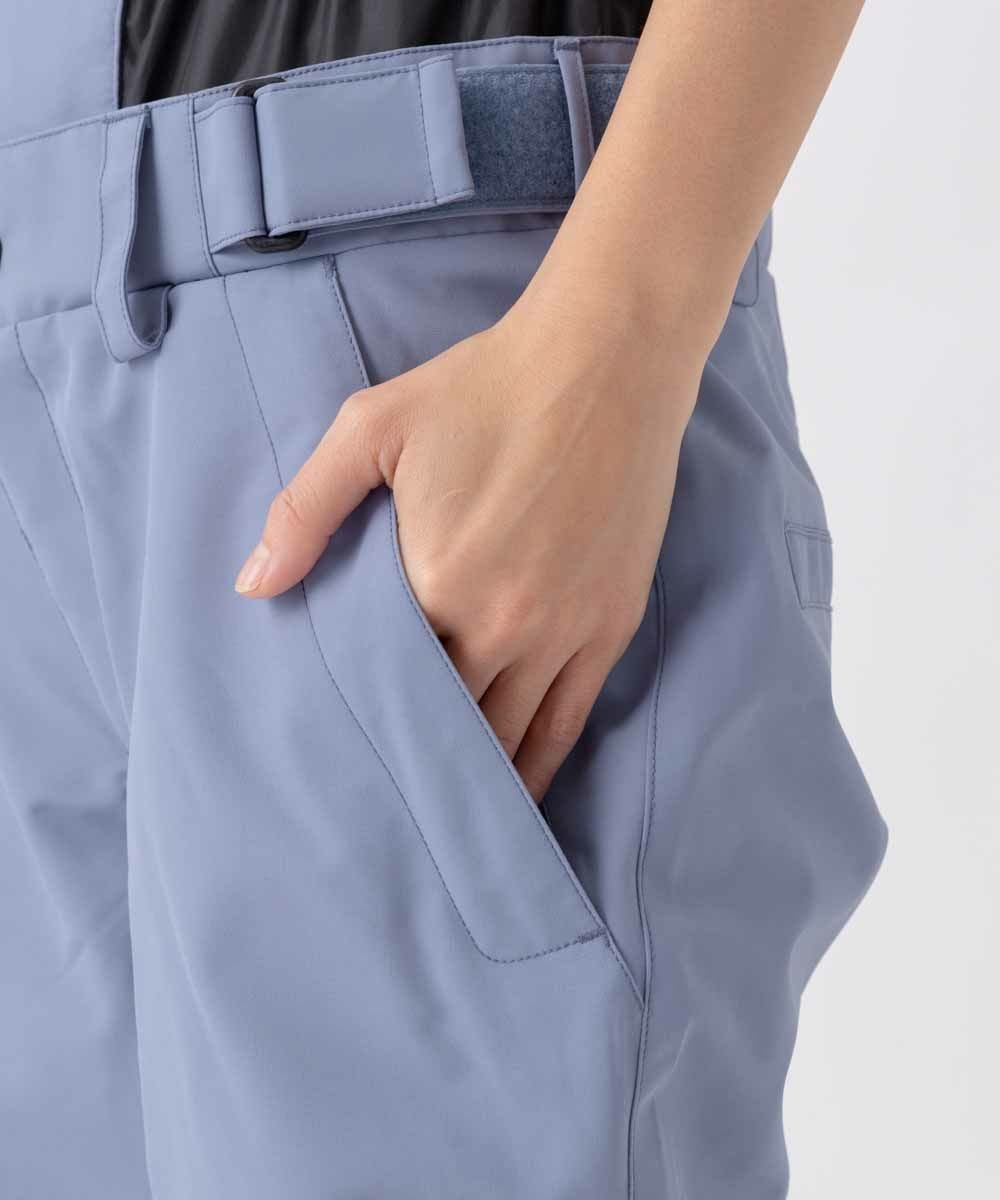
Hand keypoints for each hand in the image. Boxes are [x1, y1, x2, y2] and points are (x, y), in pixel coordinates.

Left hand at [234, 295, 699, 800]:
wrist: (606, 360)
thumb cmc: (484, 387)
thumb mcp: (372, 427)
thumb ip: (305, 510)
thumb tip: (253, 586)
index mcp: (436, 584)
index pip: (385, 684)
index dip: (359, 723)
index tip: (335, 758)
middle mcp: (501, 625)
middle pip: (446, 724)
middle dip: (411, 764)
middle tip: (376, 809)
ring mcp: (564, 632)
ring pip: (508, 738)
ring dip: (472, 783)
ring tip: (439, 825)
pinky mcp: (610, 626)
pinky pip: (568, 721)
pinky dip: (539, 767)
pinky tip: (518, 798)